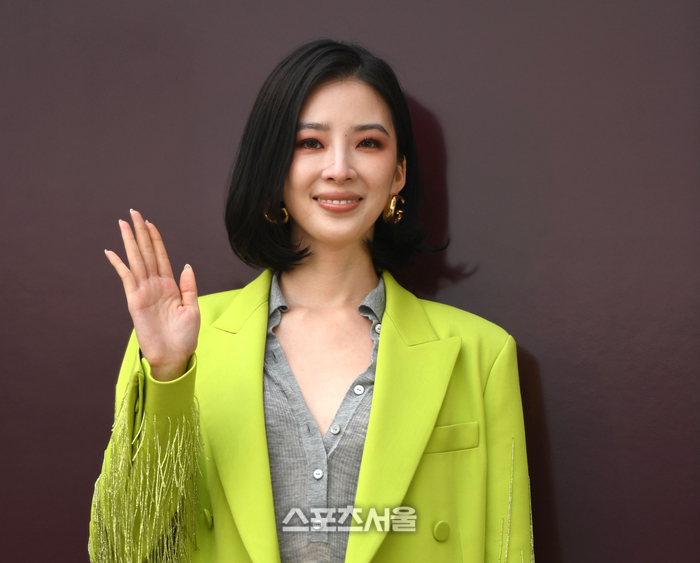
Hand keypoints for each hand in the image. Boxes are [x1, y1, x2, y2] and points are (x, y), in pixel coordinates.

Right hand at [105, 209, 199, 381]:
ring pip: (136, 260)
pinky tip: (112, 252)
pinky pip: (126, 278)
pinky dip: (119, 264)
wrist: (174, 356)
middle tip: (133, 212)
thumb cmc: (185, 337)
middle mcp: (155, 285)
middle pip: (146, 253)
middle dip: (141, 232)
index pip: (161, 256)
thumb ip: (189, 286)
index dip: (155, 239)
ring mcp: (144, 292)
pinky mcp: (135, 301)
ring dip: (130, 241)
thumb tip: (187, 265)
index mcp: (170, 286)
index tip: (150, 222)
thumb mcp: (193, 309)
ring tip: (123, 223)